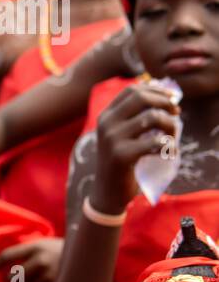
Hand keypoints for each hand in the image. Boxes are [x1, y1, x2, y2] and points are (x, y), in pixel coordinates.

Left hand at [0, 237, 62, 281]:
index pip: (7, 255)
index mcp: (36, 247)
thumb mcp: (44, 245)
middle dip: (12, 281)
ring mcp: (50, 277)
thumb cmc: (61, 252)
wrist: (90, 258)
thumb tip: (0, 268)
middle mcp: (42, 261)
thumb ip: (26, 253)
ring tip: (39, 281)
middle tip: (17, 280)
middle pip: (12, 278)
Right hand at [90, 83, 179, 213]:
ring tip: (172, 137)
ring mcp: (112, 139)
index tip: (172, 98)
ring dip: (171, 125)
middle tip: (177, 113)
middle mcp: (106, 124)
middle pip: (141, 98)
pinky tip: (168, 154)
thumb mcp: (122, 135)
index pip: (132, 90)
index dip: (156, 90)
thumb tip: (166, 97)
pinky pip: (157, 141)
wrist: (107, 191)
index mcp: (106, 116)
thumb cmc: (121, 162)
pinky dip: (169, 146)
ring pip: (153, 117)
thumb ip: (137, 117)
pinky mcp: (122, 155)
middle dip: (165, 102)